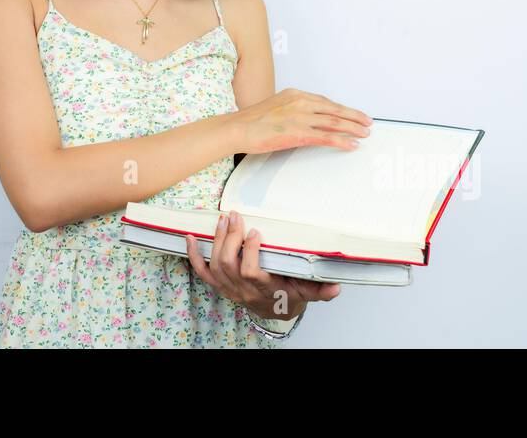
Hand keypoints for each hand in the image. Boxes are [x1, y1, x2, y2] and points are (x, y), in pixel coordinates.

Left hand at [185, 209, 340, 320]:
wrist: (275, 311)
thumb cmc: (289, 296)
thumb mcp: (307, 292)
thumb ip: (320, 290)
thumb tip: (336, 287)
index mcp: (264, 289)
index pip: (251, 271)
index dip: (249, 251)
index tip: (256, 231)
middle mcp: (243, 290)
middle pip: (228, 264)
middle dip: (230, 238)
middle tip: (236, 216)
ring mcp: (229, 288)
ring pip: (215, 265)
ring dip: (216, 240)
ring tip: (223, 218)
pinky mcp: (220, 284)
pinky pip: (202, 272)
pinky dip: (193, 255)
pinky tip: (190, 237)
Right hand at [232, 87, 371, 153]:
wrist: (238, 128)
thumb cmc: (251, 121)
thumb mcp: (275, 107)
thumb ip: (292, 109)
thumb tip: (305, 118)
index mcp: (295, 94)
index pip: (325, 101)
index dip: (342, 108)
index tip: (353, 113)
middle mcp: (300, 103)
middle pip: (334, 110)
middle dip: (354, 116)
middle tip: (367, 122)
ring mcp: (301, 118)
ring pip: (335, 122)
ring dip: (353, 128)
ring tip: (365, 133)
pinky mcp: (299, 133)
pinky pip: (327, 137)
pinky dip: (342, 141)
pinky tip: (351, 145)